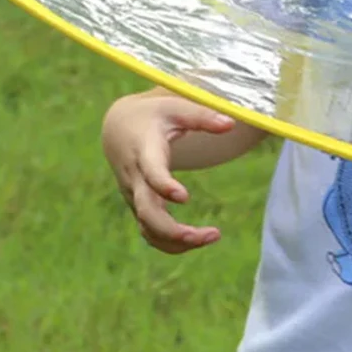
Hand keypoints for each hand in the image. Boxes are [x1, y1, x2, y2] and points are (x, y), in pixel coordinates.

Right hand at [102, 92, 234, 253]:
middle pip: (146, 212)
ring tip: (213, 237)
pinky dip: (171, 243)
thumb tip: (231, 124)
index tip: (184, 197)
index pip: (150, 172)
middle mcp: (135, 178)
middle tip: (210, 234)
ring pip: (148, 228)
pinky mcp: (139, 206)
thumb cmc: (154, 116)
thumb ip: (203, 116)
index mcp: (144, 151)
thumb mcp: (176, 108)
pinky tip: (199, 240)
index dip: (163, 185)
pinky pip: (150, 232)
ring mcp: (135, 196)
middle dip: (174, 229)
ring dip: (177, 241)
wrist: (120, 128)